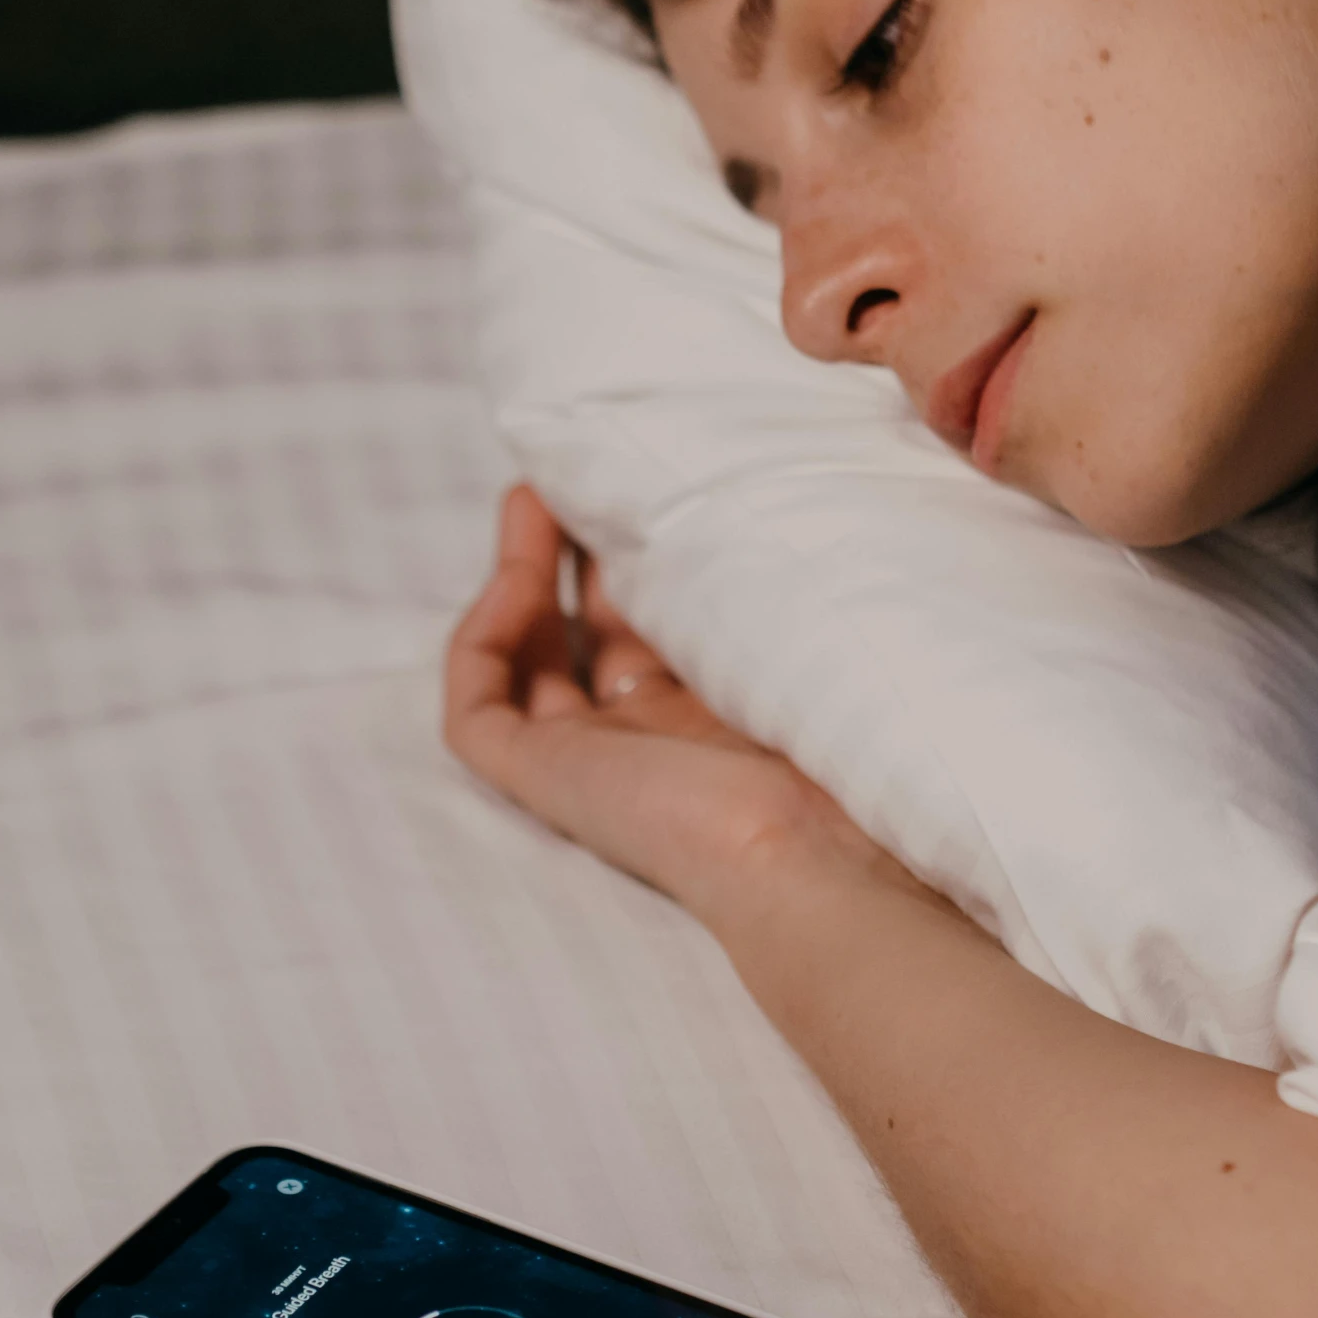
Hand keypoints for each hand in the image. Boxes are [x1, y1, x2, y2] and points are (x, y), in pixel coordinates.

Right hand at [444, 487, 880, 927]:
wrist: (816, 847)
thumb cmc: (841, 745)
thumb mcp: (810, 634)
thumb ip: (778, 580)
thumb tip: (776, 484)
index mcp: (729, 710)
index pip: (667, 620)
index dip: (646, 549)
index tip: (654, 475)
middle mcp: (661, 738)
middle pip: (592, 631)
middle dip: (577, 546)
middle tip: (579, 470)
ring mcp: (599, 763)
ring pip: (529, 664)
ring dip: (519, 575)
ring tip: (532, 493)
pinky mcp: (546, 783)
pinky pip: (476, 712)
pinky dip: (480, 643)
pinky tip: (518, 583)